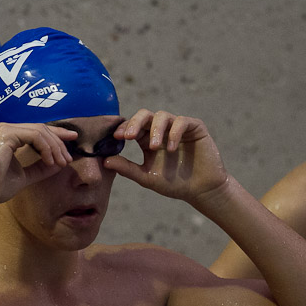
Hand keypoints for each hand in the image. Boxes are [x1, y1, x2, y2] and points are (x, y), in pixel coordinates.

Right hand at [0, 122, 74, 202]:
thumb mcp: (25, 176)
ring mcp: (5, 130)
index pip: (37, 130)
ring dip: (55, 147)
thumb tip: (60, 164)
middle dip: (59, 142)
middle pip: (41, 128)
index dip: (57, 133)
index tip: (73, 138)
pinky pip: (35, 136)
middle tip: (68, 159)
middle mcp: (5, 129)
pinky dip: (47, 148)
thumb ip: (40, 168)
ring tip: (61, 162)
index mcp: (8, 136)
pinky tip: (50, 161)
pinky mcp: (6, 134)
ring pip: (40, 131)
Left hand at [103, 109, 227, 205]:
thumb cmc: (174, 184)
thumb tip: (104, 161)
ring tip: (154, 147)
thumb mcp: (146, 177)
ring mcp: (178, 127)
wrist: (201, 190)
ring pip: (162, 116)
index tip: (116, 136)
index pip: (133, 127)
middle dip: (135, 122)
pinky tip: (170, 148)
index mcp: (147, 140)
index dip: (124, 128)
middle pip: (145, 115)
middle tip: (129, 136)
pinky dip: (174, 132)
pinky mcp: (194, 127)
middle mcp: (161, 131)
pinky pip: (182, 122)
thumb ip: (127, 168)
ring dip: (156, 130)